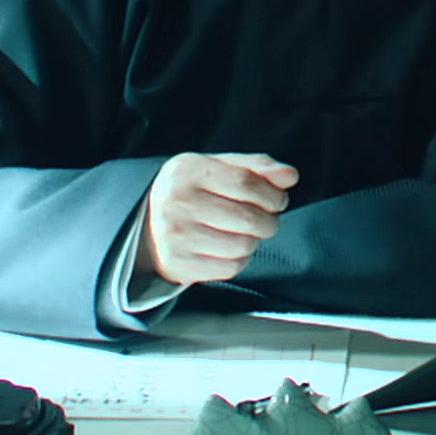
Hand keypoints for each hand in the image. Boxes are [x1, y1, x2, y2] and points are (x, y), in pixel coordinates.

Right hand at [139, 152, 298, 285]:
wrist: (146, 224)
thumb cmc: (192, 192)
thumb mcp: (217, 168)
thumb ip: (255, 167)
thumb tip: (289, 175)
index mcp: (187, 170)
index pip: (246, 183)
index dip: (273, 194)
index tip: (279, 200)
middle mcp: (177, 202)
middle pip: (248, 217)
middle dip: (269, 221)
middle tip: (266, 219)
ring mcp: (175, 235)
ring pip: (243, 245)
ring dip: (254, 241)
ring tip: (245, 234)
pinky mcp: (178, 264)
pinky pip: (230, 267)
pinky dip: (240, 260)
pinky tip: (230, 249)